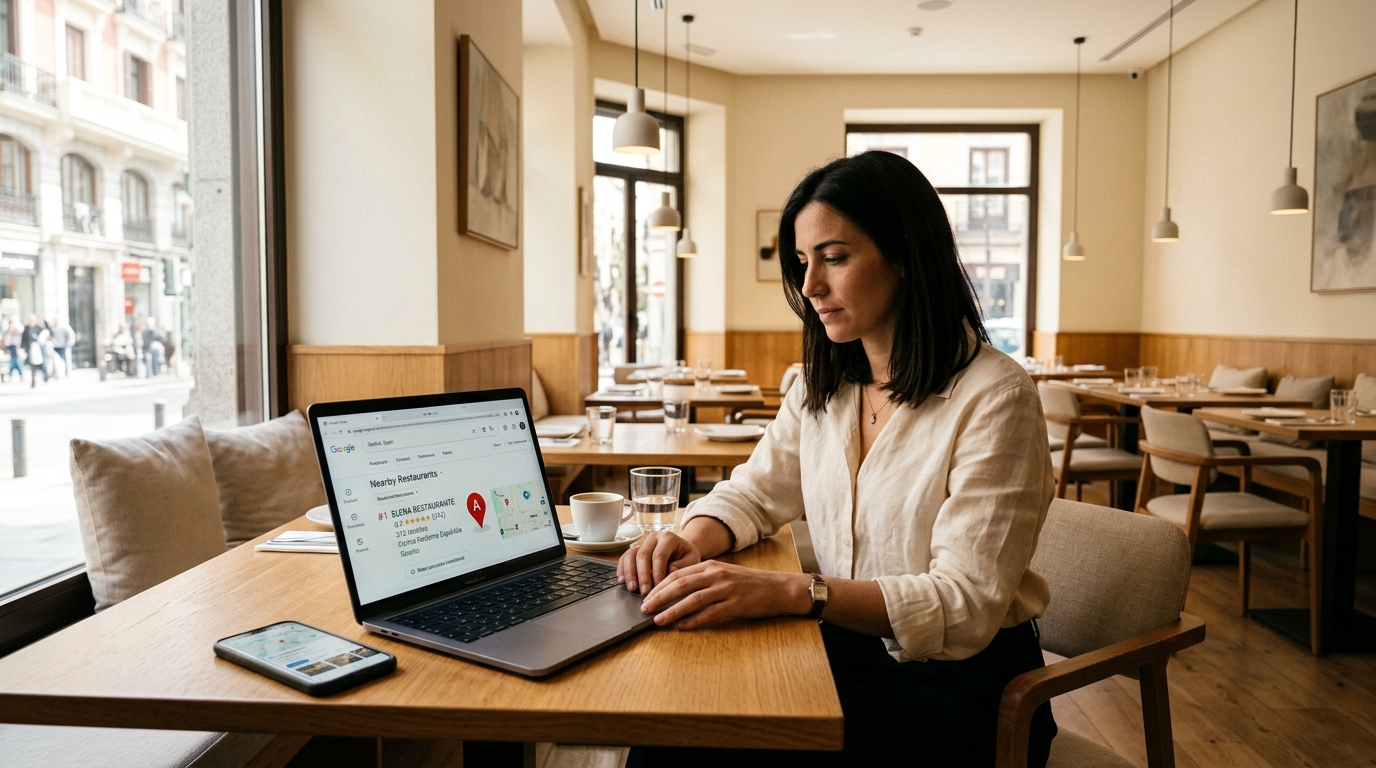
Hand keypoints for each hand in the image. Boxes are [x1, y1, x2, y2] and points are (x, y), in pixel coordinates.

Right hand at [618, 531, 701, 593]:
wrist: (682, 549)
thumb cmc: (687, 556)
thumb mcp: (692, 560)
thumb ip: (682, 565)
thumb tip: (670, 571)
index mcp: (668, 537)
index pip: (659, 555)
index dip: (657, 572)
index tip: (658, 587)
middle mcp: (653, 537)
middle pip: (642, 555)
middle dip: (642, 575)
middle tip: (644, 592)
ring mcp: (642, 542)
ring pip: (630, 555)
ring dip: (629, 573)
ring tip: (632, 588)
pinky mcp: (635, 549)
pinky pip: (624, 557)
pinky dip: (622, 569)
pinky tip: (622, 581)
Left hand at [640, 561, 810, 629]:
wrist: (778, 588)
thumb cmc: (749, 583)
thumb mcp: (723, 574)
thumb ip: (702, 578)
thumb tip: (675, 587)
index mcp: (711, 566)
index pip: (678, 574)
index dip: (660, 586)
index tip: (646, 596)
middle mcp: (716, 575)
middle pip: (681, 585)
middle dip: (659, 597)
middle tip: (644, 608)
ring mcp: (726, 589)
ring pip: (692, 599)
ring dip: (672, 610)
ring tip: (658, 620)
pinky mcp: (736, 604)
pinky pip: (710, 613)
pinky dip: (694, 621)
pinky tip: (683, 627)